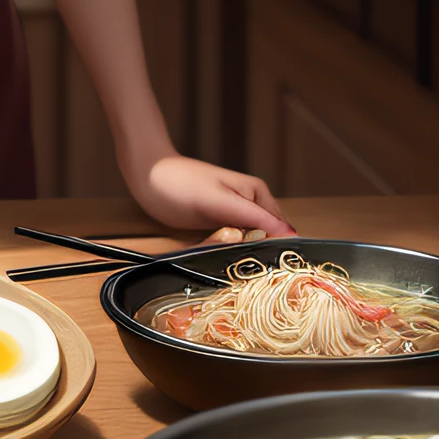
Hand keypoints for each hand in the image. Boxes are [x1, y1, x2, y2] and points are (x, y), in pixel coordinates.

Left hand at [120, 148, 293, 237]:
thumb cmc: (180, 182)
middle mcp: (250, 205)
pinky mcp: (218, 225)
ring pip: (246, 245)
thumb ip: (254, 216)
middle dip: (249, 252)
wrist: (147, 175)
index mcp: (258, 194)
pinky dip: (221, 250)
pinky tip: (207, 246)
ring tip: (212, 244)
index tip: (260, 263)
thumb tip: (291, 233)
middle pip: (264, 241)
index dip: (274, 249)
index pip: (281, 230)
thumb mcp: (219, 200)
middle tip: (227, 252)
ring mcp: (234, 216)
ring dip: (233, 252)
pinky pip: (229, 245)